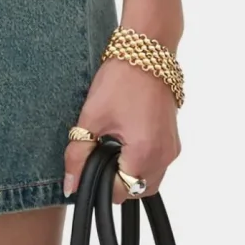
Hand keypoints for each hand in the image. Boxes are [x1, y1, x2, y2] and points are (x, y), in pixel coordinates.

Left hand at [63, 59, 179, 201]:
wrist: (148, 51)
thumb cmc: (120, 80)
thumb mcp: (91, 119)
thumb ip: (78, 156)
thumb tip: (70, 186)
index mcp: (144, 154)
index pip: (119, 193)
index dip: (99, 184)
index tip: (89, 165)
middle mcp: (164, 156)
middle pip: (137, 190)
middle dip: (116, 181)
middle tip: (99, 155)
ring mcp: (172, 147)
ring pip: (149, 180)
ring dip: (130, 172)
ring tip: (112, 146)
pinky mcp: (173, 139)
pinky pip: (158, 164)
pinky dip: (141, 161)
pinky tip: (125, 139)